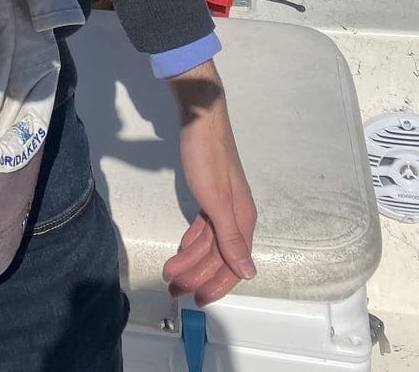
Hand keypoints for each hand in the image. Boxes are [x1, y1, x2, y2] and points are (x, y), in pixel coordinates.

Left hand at [162, 60, 257, 305]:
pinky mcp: (210, 193)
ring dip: (190, 259)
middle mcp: (236, 215)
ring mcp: (223, 204)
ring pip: (208, 242)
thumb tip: (249, 274)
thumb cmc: (208, 157)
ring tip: (169, 272)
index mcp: (242, 219)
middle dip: (196, 274)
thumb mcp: (216, 199)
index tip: (196, 300)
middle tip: (172, 288)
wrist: (200, 117)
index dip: (215, 284)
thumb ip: (230, 237)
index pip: (232, 264)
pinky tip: (182, 248)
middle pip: (218, 255)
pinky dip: (192, 239)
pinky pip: (203, 226)